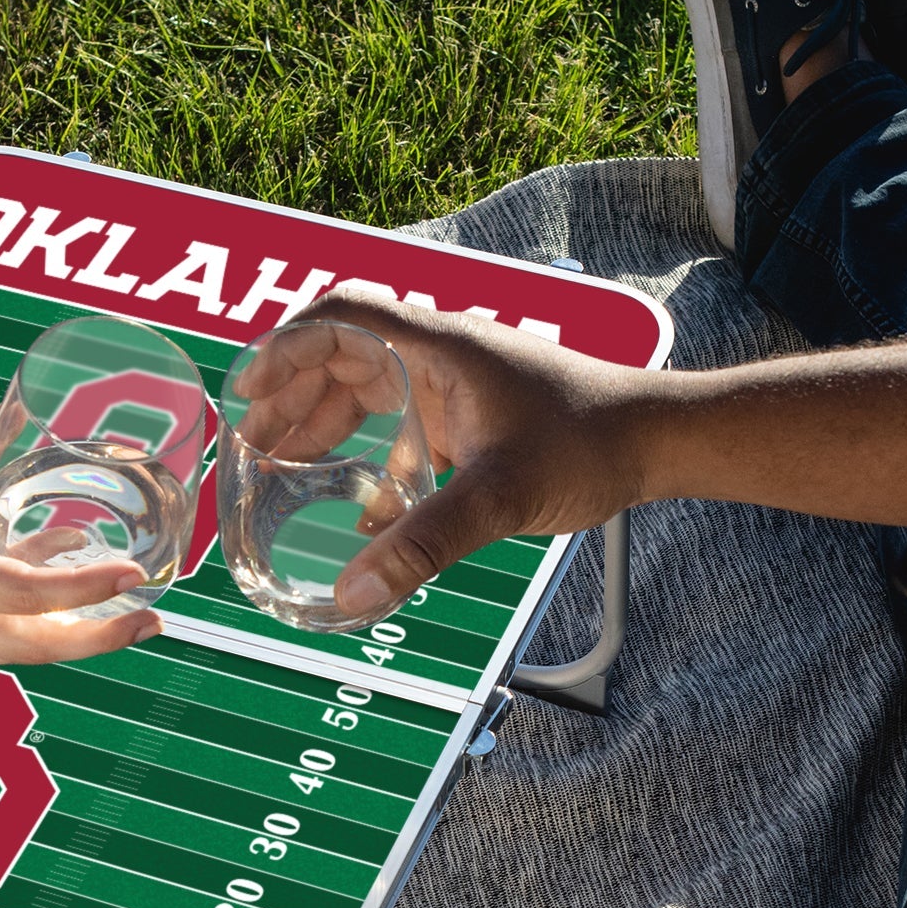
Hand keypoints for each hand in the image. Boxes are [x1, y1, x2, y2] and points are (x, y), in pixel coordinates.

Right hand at [0, 418, 159, 664]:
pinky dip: (31, 626)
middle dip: (103, 637)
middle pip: (39, 647)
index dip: (87, 588)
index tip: (135, 573)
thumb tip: (15, 416)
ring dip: (72, 635)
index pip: (27, 594)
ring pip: (19, 652)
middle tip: (154, 618)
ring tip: (123, 610)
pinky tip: (49, 586)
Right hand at [277, 294, 654, 617]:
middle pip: (344, 355)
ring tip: (280, 465)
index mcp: (439, 346)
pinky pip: (405, 426)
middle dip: (291, 394)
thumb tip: (352, 591)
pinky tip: (360, 510)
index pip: (342, 316)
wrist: (658, 439)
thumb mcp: (499, 497)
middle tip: (251, 441)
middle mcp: (442, 355)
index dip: (285, 346)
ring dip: (325, 423)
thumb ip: (423, 543)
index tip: (248, 388)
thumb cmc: (590, 442)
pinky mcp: (474, 418)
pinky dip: (372, 457)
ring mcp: (458, 386)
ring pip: (371, 390)